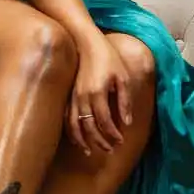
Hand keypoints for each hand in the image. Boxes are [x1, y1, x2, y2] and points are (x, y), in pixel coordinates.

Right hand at [68, 30, 130, 156]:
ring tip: (90, 151)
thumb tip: (127, 122)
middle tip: (110, 150)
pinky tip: (76, 139)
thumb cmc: (107, 58)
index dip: (113, 134)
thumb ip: (124, 100)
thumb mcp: (122, 77)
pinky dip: (71, 132)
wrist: (85, 42)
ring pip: (75, 126)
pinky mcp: (68, 95)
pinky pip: (66, 119)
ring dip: (83, 141)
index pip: (105, 122)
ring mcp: (73, 97)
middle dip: (100, 141)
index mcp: (98, 93)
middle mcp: (83, 98)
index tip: (121, 141)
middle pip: (90, 127)